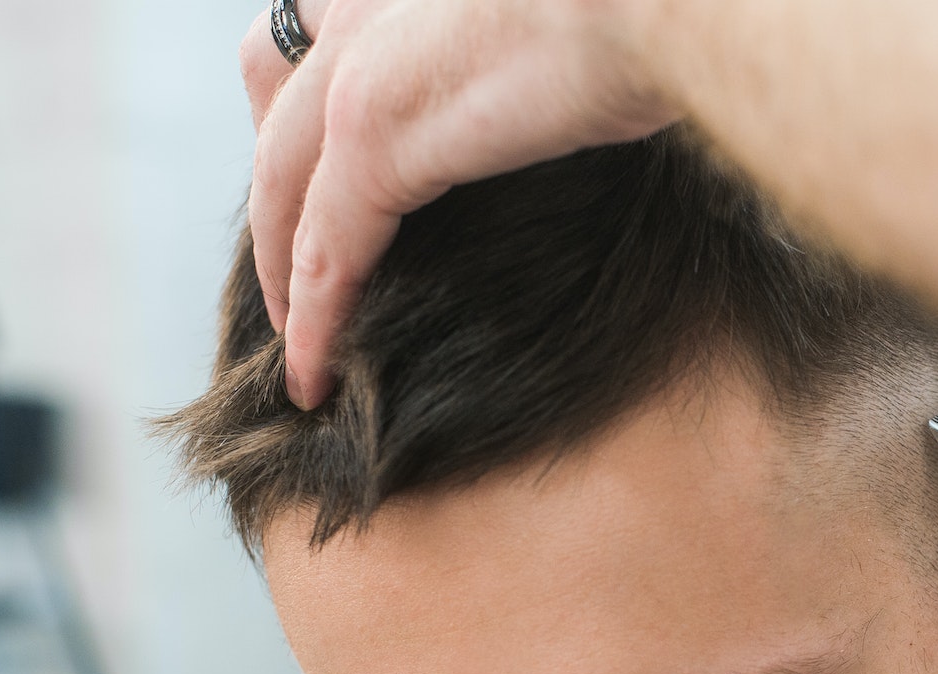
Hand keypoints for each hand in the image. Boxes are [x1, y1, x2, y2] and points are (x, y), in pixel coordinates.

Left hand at [240, 0, 677, 407]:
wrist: (665, 2)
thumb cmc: (653, 12)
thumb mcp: (565, 26)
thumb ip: (524, 58)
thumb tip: (562, 101)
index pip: (312, 35)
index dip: (299, 108)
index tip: (318, 175)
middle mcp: (358, 2)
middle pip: (272, 105)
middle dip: (276, 195)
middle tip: (291, 273)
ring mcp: (355, 65)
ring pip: (283, 186)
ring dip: (285, 275)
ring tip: (300, 346)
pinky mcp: (374, 133)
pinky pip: (326, 248)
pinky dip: (317, 320)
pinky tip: (320, 373)